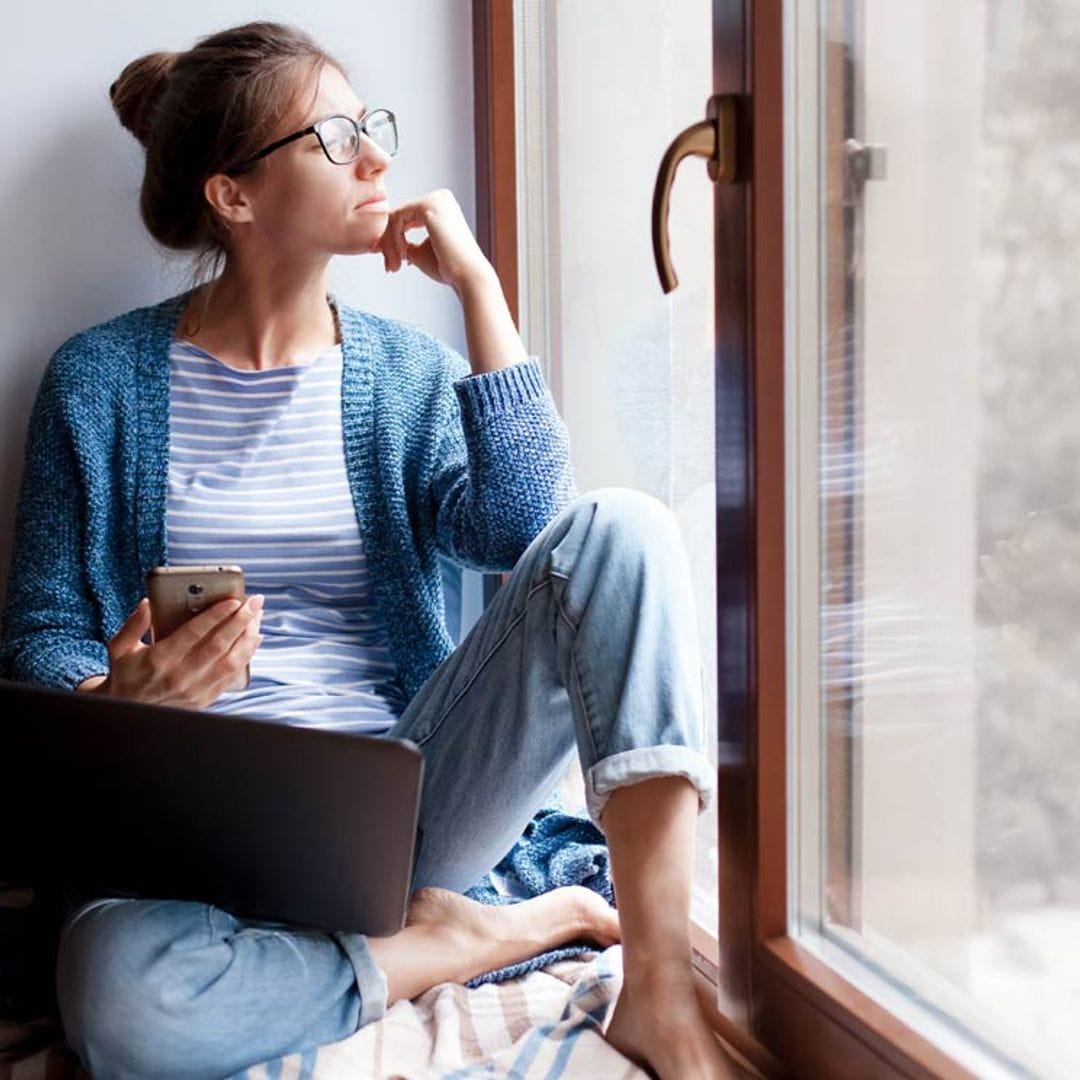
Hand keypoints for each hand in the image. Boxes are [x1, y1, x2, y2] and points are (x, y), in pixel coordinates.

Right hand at [91, 595, 263, 708]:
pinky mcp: (204, 699)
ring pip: (230, 661)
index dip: (215, 616)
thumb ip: (133, 624)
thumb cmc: (126, 674)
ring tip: (258, 617)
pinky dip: (246, 657)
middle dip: (240, 621)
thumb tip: (149, 603)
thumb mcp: (120, 648)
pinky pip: (231, 676)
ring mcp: (195, 690)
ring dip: (248, 637)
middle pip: (218, 645)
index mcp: (159, 659)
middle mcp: (180, 676)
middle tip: (255, 602)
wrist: (129, 711)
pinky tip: (254, 639)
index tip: (233, 600)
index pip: (193, 633)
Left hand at [378, 189, 495, 292]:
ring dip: (390, 244)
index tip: (391, 262)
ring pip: (396, 217)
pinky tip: (403, 255)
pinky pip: (398, 218)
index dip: (392, 241)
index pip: (406, 218)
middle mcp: (439, 198)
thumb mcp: (420, 251)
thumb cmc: (450, 268)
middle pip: (399, 215)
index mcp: (440, 207)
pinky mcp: (428, 205)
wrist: (468, 275)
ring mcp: (435, 199)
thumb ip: (404, 242)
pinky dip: (395, 239)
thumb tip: (384, 241)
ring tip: (395, 264)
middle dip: (389, 243)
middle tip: (390, 266)